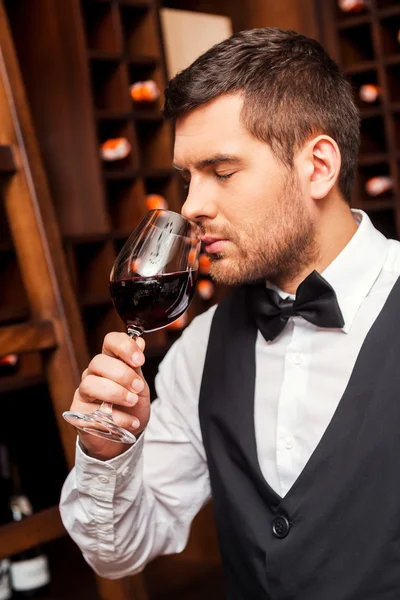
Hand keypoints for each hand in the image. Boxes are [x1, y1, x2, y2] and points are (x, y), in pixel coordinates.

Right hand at [70, 332, 150, 460]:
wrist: (124, 436)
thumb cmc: (130, 407)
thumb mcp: (139, 386)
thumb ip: (137, 366)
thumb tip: (139, 341)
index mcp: (109, 362)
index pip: (110, 341)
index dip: (124, 347)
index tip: (140, 361)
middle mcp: (92, 374)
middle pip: (98, 362)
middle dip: (122, 374)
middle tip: (138, 387)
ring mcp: (83, 394)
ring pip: (90, 384)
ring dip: (116, 393)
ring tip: (133, 402)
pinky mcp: (78, 415)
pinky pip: (92, 412)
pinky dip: (117, 418)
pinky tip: (131, 422)